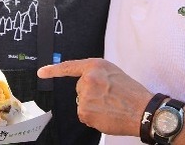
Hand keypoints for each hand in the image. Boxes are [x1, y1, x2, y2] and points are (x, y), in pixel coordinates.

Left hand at [37, 58, 152, 136]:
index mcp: (95, 66)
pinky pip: (84, 115)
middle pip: (79, 89)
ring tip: (111, 105)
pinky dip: (94, 117)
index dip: (53, 70)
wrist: (142, 110)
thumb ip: (97, 74)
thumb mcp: (114, 73)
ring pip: (82, 103)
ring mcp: (85, 96)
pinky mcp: (84, 111)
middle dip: (91, 94)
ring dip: (93, 106)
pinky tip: (107, 114)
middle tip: (110, 96)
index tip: (41, 72)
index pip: (70, 67)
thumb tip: (85, 83)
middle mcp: (88, 78)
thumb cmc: (132, 92)